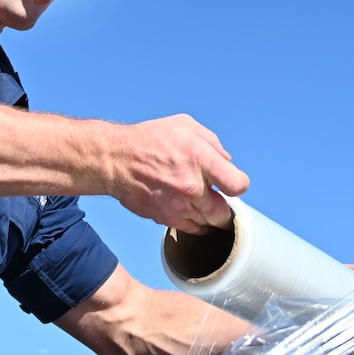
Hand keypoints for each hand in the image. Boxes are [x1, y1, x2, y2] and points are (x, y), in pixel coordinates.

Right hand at [105, 114, 250, 231]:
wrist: (115, 159)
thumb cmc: (150, 139)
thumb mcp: (186, 126)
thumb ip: (213, 144)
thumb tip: (227, 162)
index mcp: (200, 158)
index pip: (238, 185)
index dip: (237, 185)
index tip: (230, 184)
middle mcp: (191, 185)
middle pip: (223, 213)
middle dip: (223, 207)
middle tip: (217, 199)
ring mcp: (178, 205)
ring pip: (207, 224)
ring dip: (207, 216)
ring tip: (198, 202)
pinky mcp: (165, 218)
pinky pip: (191, 229)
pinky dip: (193, 223)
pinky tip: (188, 210)